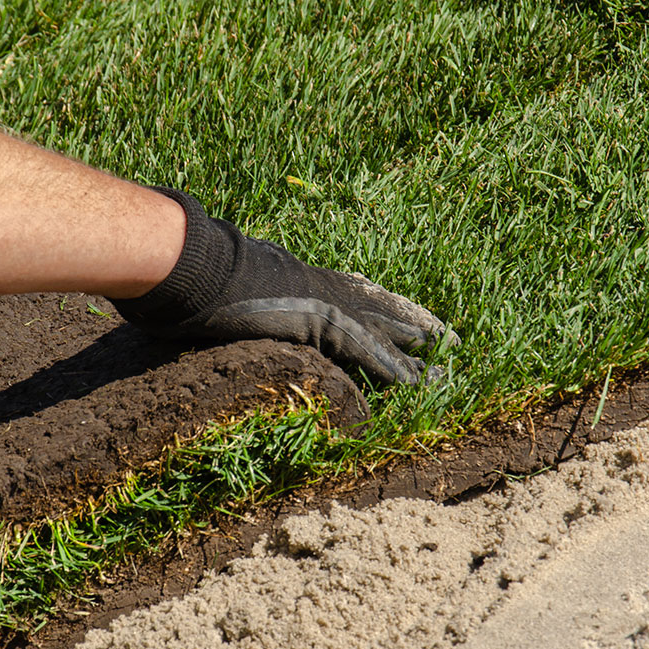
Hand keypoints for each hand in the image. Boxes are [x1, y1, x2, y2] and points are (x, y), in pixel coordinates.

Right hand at [112, 188, 454, 385]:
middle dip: (415, 323)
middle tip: (447, 337)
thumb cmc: (201, 272)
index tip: (402, 316)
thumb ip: (247, 295)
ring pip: (388, 331)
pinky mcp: (326, 325)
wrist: (197, 266)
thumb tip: (232, 303)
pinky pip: (371, 353)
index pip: (354, 292)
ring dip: (419, 350)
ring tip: (450, 365)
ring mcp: (328, 305)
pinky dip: (396, 369)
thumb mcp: (232, 286)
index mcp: (302, 277)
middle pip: (384, 306)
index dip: (382, 307)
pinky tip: (420, 382)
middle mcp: (324, 287)